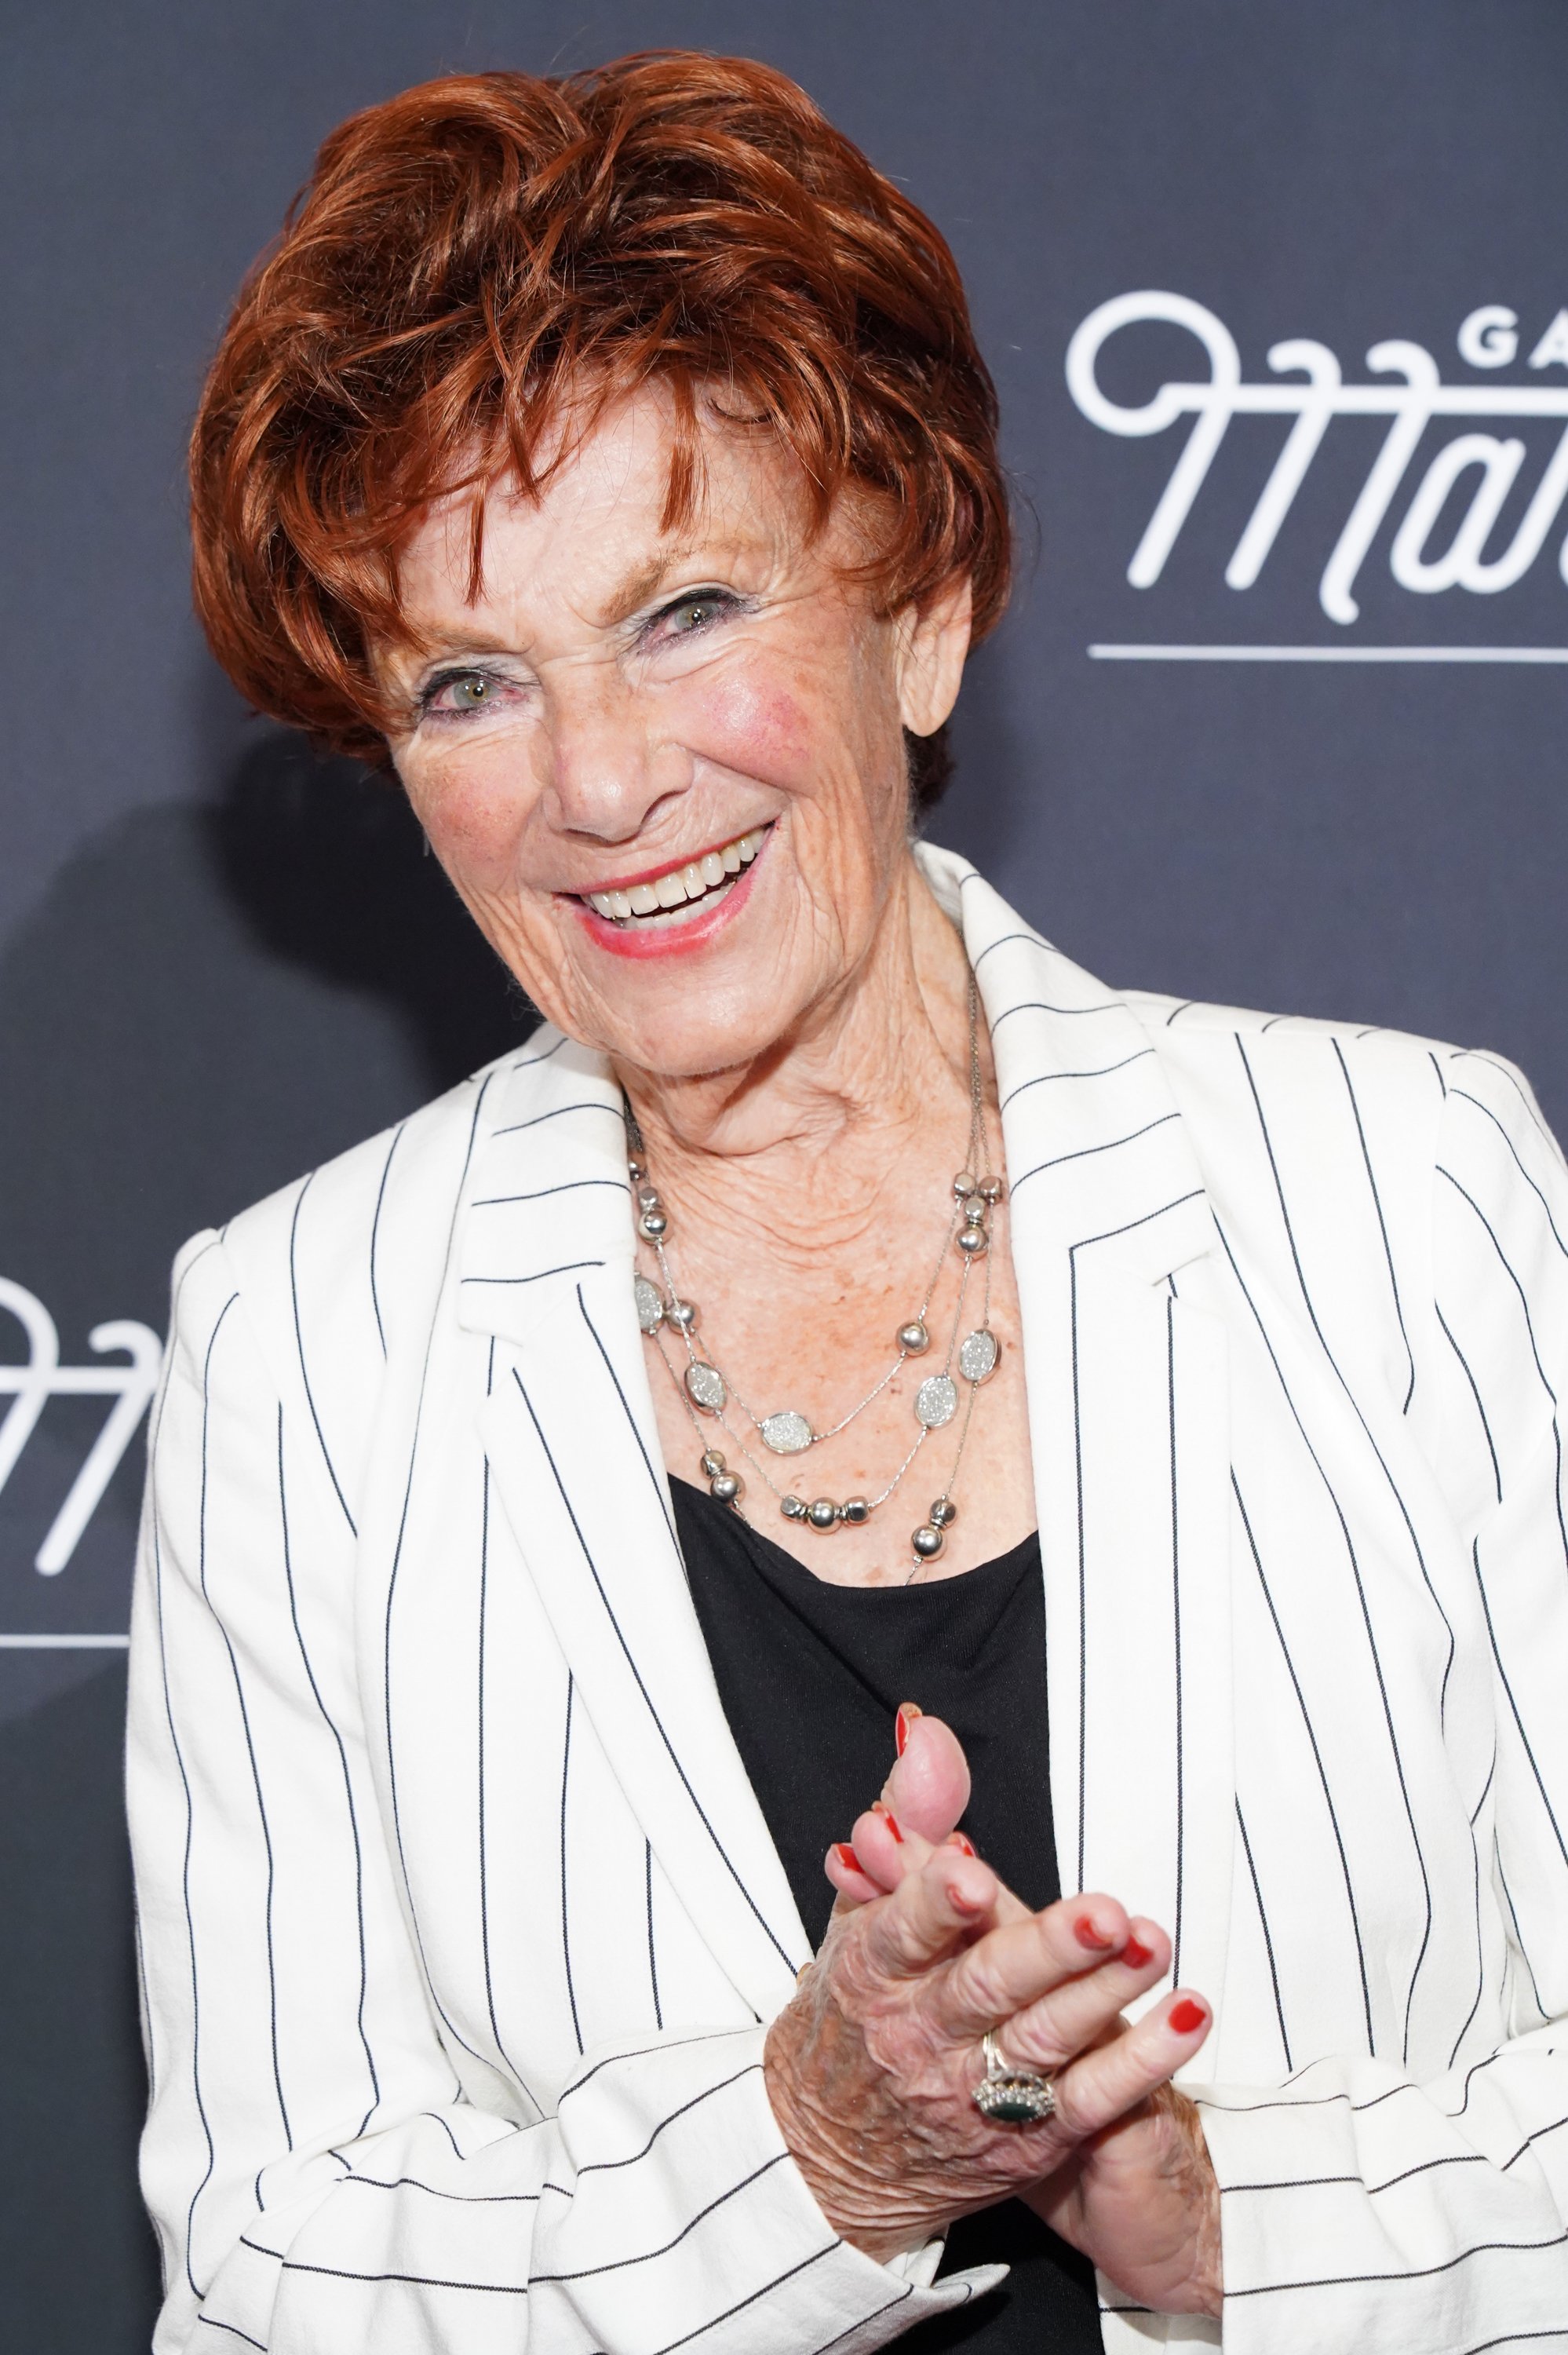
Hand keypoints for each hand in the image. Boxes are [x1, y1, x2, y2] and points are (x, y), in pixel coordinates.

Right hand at [811, 1707, 1222, 2317]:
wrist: (831, 2154)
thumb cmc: (859, 2007)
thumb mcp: (867, 1913)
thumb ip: (910, 1816)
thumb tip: (924, 1728)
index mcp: (873, 1970)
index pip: (903, 1931)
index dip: (937, 1903)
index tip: (973, 1874)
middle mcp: (920, 2033)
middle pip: (986, 1987)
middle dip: (1048, 1949)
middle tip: (1106, 1914)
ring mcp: (973, 2091)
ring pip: (1043, 2042)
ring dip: (1105, 1996)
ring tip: (1155, 1946)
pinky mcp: (1026, 2139)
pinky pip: (1090, 2101)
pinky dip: (1142, 2063)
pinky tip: (1188, 2017)